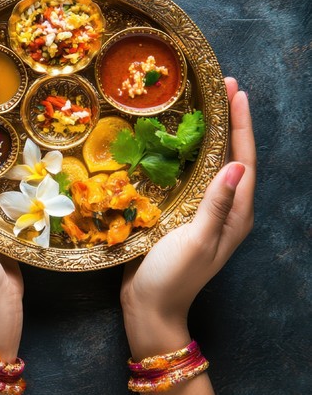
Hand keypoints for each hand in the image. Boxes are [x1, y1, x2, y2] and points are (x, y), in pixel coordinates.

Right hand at [121, 77, 255, 356]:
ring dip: (210, 134)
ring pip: (212, 164)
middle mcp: (225, 210)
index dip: (241, 125)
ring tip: (202, 105)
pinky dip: (188, 154)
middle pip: (232, 156)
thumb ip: (216, 204)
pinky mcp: (182, 215)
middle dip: (229, 121)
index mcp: (236, 215)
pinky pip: (192, 176)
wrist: (149, 307)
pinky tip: (174, 142)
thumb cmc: (173, 277)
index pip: (244, 159)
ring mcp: (204, 212)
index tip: (235, 92)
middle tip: (221, 86)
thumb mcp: (196, 240)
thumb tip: (236, 165)